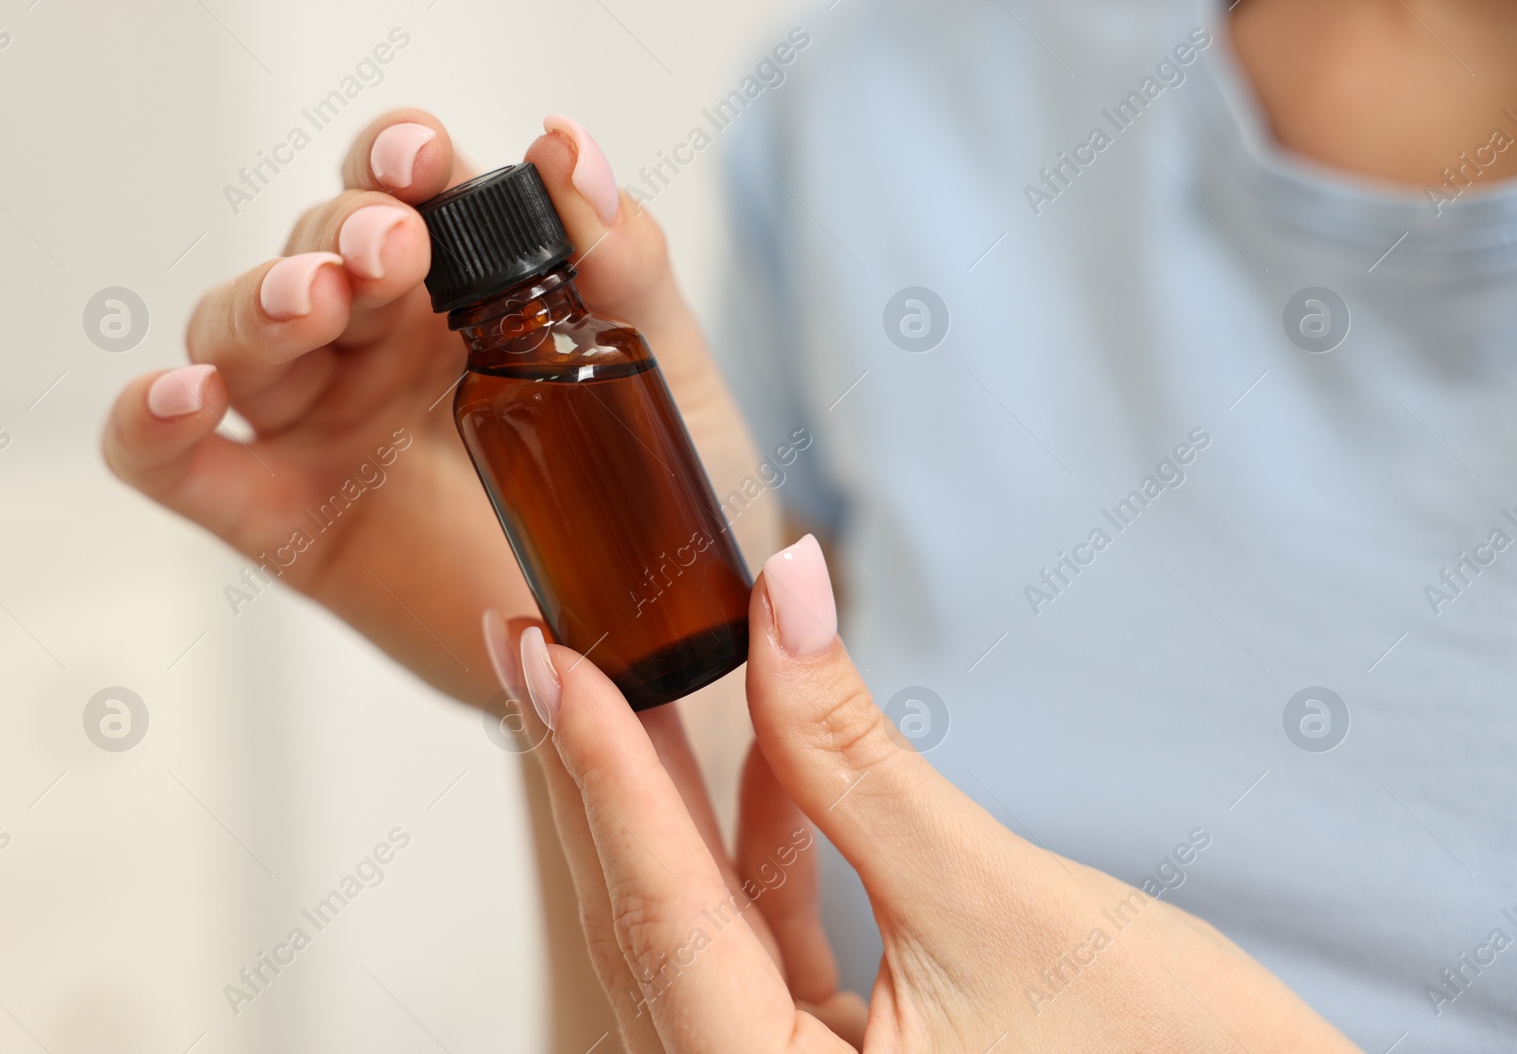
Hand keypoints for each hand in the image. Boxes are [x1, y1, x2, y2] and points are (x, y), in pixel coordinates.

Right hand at [103, 110, 766, 702]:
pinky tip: (183, 397)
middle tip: (390, 248)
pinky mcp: (284, 518)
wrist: (647, 638)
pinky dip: (152, 423)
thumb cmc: (657, 492)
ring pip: (237, 335)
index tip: (425, 164)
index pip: (399, 190)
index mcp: (462, 287)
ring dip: (259, 302)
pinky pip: (180, 466)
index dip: (395, 159)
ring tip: (316, 300)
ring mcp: (324, 427)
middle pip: (312, 251)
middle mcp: (380, 344)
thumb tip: (564, 149)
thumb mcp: (659, 367)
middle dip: (337, 232)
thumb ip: (623, 263)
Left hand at [496, 535, 1363, 1052]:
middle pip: (653, 923)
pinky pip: (766, 944)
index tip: (547, 657)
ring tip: (637, 676)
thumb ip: (860, 753)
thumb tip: (784, 590)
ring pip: (702, 928)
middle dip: (602, 776)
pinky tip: (765, 756)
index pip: (661, 914)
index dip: (598, 772)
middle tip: (542, 649)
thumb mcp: (991, 897)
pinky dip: (764, 848)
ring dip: (679, 802)